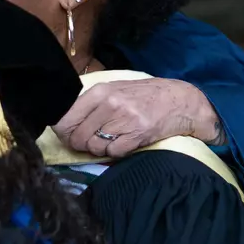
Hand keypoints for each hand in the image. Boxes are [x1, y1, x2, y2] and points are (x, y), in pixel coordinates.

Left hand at [54, 77, 221, 157]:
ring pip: (94, 146)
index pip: (66, 118)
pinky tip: (123, 143)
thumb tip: (65, 122)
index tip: (68, 135)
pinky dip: (115, 152)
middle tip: (90, 142)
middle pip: (78, 136)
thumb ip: (91, 103)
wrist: (179, 100)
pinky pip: (113, 152)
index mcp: (100, 92)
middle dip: (81, 144)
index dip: (64, 131)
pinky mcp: (137, 135)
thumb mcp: (114, 90)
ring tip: (110, 140)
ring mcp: (124, 120)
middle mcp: (109, 104)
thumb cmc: (143, 96)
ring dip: (99, 149)